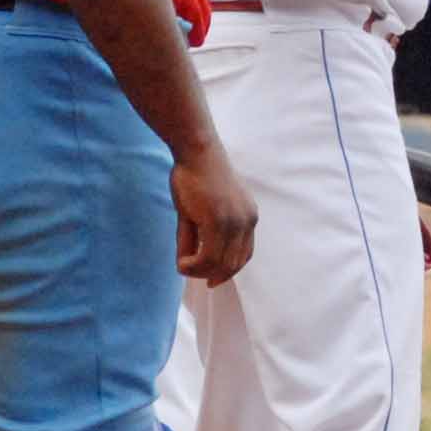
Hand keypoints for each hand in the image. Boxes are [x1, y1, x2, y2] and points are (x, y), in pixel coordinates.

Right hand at [171, 144, 257, 286]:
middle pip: (234, 263)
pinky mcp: (217, 221)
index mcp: (248, 217)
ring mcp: (234, 222)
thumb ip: (198, 235)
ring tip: (183, 265)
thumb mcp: (200, 210)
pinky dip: (193, 265)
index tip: (212, 279)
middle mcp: (247, 221)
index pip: (244, 254)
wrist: (196, 151)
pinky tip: (182, 263)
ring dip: (199, 271)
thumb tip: (188, 261)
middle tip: (191, 273)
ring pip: (220, 264)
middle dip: (212, 275)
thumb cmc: (195, 175)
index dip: (228, 270)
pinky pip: (207, 257)